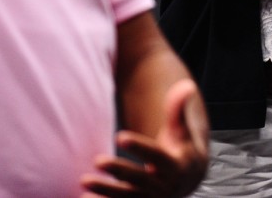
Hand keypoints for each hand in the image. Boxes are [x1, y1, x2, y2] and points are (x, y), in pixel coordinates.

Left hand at [81, 79, 209, 196]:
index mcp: (176, 165)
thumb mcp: (181, 130)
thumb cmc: (180, 147)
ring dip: (106, 191)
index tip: (119, 136)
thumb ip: (178, 110)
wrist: (187, 179)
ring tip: (85, 180)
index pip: (156, 155)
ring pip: (127, 196)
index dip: (139, 147)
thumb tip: (186, 85)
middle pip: (139, 178)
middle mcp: (164, 186)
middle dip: (119, 170)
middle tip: (97, 160)